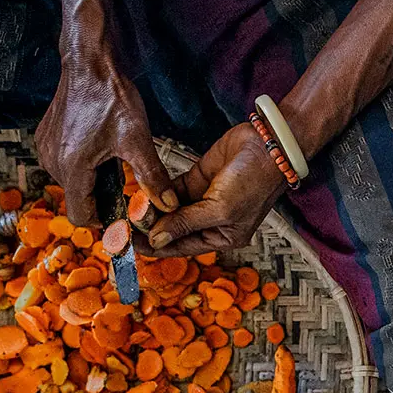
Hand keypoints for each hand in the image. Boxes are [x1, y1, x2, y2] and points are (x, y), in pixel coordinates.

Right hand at [34, 53, 176, 228]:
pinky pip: (64, 164)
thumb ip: (153, 176)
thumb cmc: (110, 96)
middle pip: (77, 199)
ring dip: (92, 180)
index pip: (80, 217)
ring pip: (71, 182)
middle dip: (101, 197)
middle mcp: (53, 161)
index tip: (119, 215)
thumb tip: (168, 204)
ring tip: (112, 161)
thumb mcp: (137, 139)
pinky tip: (99, 148)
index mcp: (72, 167)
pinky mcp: (46, 138)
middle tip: (124, 182)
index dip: (102, 221)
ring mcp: (46, 148)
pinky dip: (82, 164)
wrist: (89, 62)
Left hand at [142, 122, 286, 255]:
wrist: (269, 145)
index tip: (130, 244)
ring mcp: (203, 198)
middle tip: (123, 225)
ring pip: (170, 209)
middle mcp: (212, 221)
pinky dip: (157, 191)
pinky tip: (141, 192)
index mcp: (223, 236)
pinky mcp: (198, 178)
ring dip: (151, 209)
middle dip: (150, 227)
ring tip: (129, 209)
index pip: (182, 247)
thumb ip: (186, 223)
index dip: (156, 247)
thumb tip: (156, 239)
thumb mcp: (220, 209)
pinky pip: (172, 189)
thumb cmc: (255, 182)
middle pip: (173, 229)